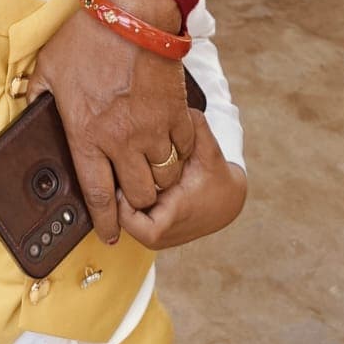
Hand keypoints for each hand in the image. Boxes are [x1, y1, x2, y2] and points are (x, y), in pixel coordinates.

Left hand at [28, 0, 194, 244]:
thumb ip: (35, 96)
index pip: (97, 195)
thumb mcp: (47, 68)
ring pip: (164, 177)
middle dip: (135, 203)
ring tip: (150, 174)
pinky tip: (170, 147)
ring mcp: (153, 129)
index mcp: (87, 135)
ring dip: (158, 181)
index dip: (105, 221)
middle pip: (137, 194)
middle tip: (131, 198)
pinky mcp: (176, 114)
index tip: (110, 233)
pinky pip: (183, 150)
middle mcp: (122, 140)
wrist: (131, 13)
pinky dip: (178, 154)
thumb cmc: (87, 38)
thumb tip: (25, 111)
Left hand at [116, 111, 246, 249]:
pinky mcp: (154, 235)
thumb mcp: (208, 148)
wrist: (227, 201)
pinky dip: (128, 203)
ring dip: (122, 200)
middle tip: (116, 172)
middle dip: (117, 197)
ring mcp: (159, 237)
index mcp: (175, 215)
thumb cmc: (215, 174)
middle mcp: (165, 233)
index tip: (123, 181)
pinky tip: (130, 181)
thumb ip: (196, 126)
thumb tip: (183, 106)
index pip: (135, 224)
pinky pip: (131, 221)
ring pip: (124, 222)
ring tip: (122, 175)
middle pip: (123, 223)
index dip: (123, 206)